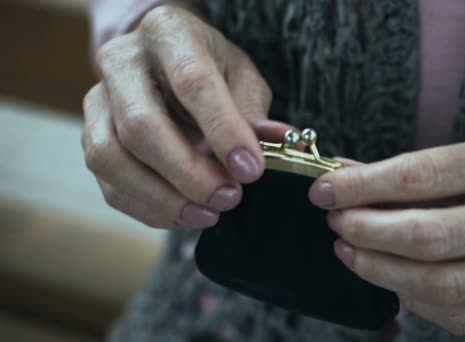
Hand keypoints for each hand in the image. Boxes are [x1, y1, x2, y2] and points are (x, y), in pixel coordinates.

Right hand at [82, 5, 288, 227]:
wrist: (164, 63)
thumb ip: (252, 111)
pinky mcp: (90, 137)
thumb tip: (277, 147)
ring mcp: (98, 101)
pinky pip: (108, 183)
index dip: (222, 130)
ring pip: (111, 158)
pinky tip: (183, 214)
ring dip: (162, 198)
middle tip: (228, 198)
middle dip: (188, 173)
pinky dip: (148, 208)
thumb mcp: (240, 76)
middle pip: (141, 125)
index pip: (192, 81)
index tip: (250, 170)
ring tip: (207, 214)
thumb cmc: (208, 67)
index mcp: (168, 34)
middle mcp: (122, 62)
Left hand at [309, 128, 464, 334]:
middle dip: (366, 232)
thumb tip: (354, 181)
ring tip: (352, 251)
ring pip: (438, 285)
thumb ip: (427, 170)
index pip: (424, 175)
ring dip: (379, 271)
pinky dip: (415, 300)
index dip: (363, 186)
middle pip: (428, 237)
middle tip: (336, 223)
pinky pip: (459, 316)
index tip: (325, 191)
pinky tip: (394, 279)